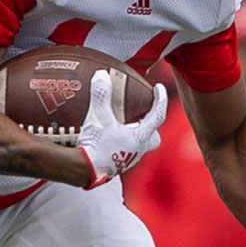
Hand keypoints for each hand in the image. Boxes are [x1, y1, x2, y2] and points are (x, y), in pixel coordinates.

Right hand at [78, 70, 167, 187]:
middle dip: (151, 125)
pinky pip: (123, 152)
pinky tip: (108, 138)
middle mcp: (137, 150)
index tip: (159, 88)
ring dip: (134, 134)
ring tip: (124, 124)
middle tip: (143, 114)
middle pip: (153, 137)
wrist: (85, 171)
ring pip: (139, 146)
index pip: (157, 115)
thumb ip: (101, 96)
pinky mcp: (116, 165)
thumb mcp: (99, 117)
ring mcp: (127, 160)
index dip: (160, 99)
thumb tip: (102, 75)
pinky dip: (120, 142)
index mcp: (139, 137)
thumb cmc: (96, 146)